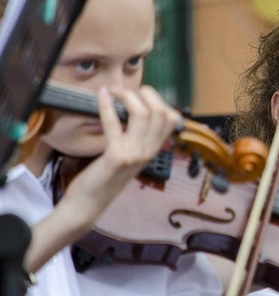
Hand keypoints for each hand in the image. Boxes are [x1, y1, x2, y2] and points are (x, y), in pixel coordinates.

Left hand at [61, 86, 180, 226]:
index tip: (140, 95)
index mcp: (154, 150)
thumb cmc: (105, 178)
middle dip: (144, 93)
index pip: (172, 118)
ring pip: (143, 114)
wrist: (89, 204)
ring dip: (128, 96)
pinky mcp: (116, 157)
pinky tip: (101, 95)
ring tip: (115, 92)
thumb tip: (133, 111)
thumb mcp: (130, 157)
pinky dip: (106, 105)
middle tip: (126, 91)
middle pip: (160, 111)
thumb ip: (137, 139)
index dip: (158, 100)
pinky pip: (114, 124)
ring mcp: (134, 154)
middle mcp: (149, 151)